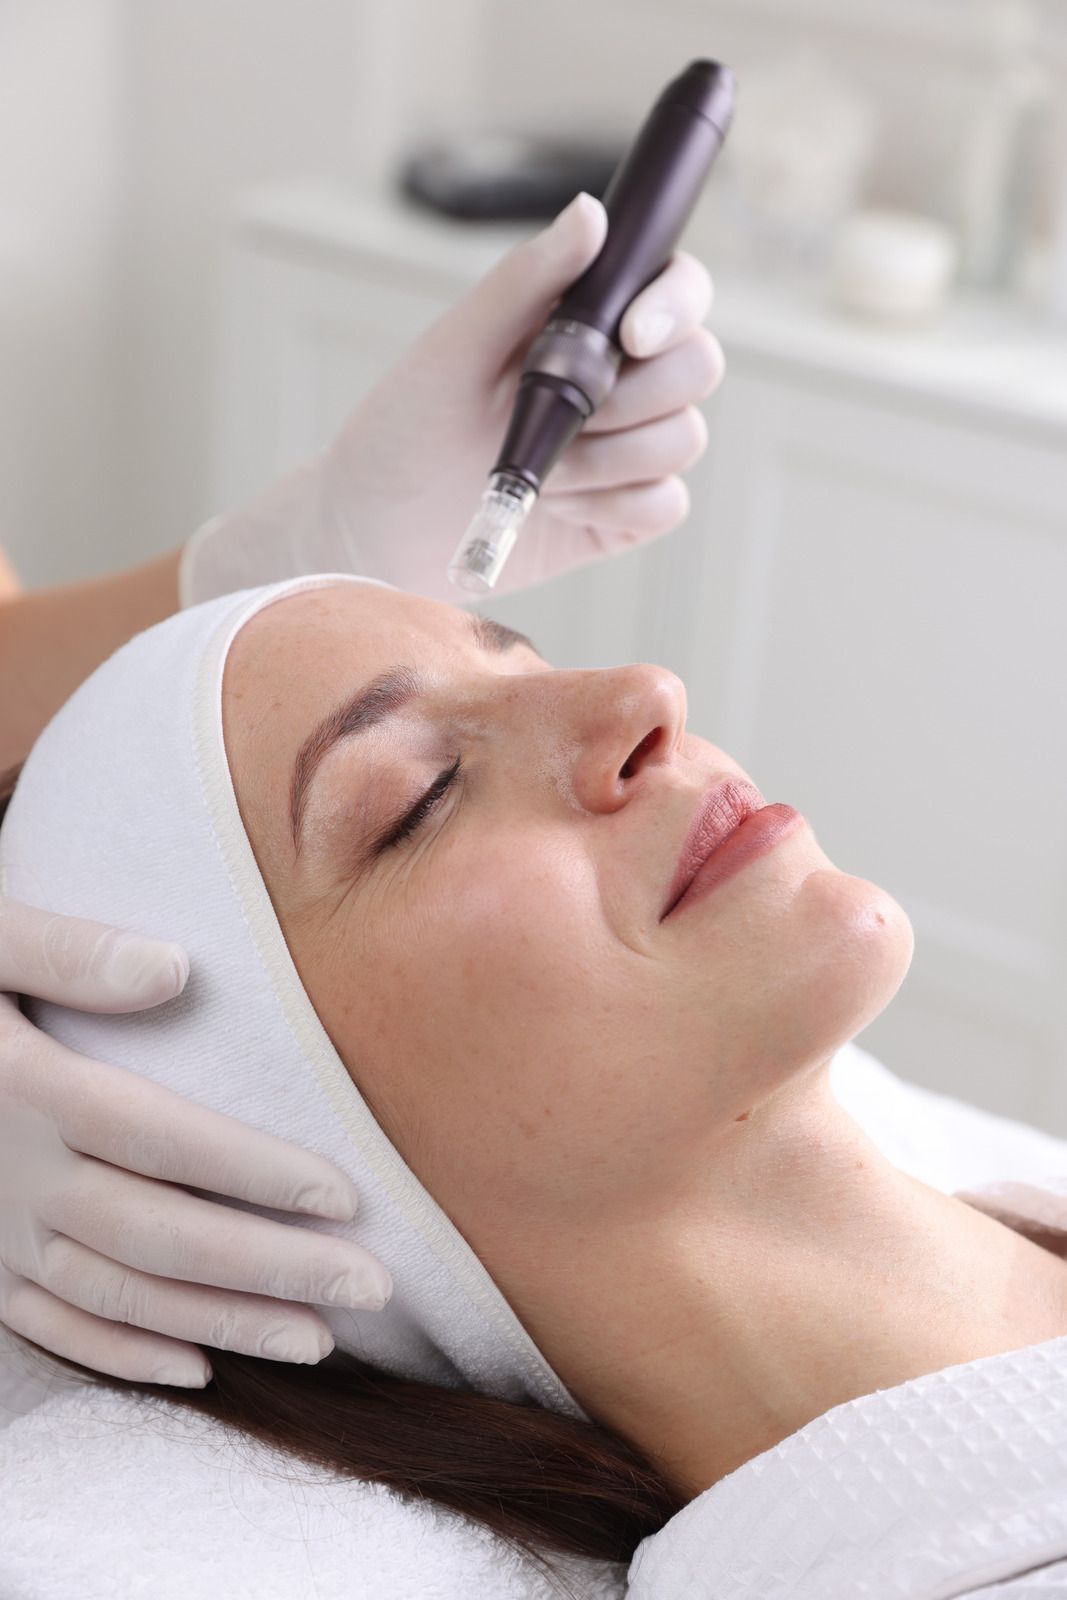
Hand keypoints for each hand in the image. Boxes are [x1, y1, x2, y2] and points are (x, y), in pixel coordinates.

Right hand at [0, 897, 390, 1387]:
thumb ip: (67, 951)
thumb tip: (174, 968)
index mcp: (22, 1087)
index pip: (157, 1138)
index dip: (252, 1171)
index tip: (344, 1197)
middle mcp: (8, 1171)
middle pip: (154, 1232)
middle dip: (268, 1267)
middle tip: (371, 1290)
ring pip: (114, 1291)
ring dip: (218, 1322)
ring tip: (315, 1339)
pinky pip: (47, 1325)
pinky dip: (121, 1353)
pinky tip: (197, 1367)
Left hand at [180, 191, 722, 605]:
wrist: (377, 531)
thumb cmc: (404, 428)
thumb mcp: (456, 347)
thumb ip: (526, 280)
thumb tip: (591, 211)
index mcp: (585, 323)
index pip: (678, 289)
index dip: (674, 307)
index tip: (630, 335)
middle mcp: (618, 379)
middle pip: (698, 366)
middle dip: (632, 398)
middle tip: (562, 417)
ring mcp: (625, 450)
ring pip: (684, 438)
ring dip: (610, 459)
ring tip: (543, 469)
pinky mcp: (622, 514)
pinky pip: (665, 504)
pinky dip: (613, 506)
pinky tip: (558, 507)